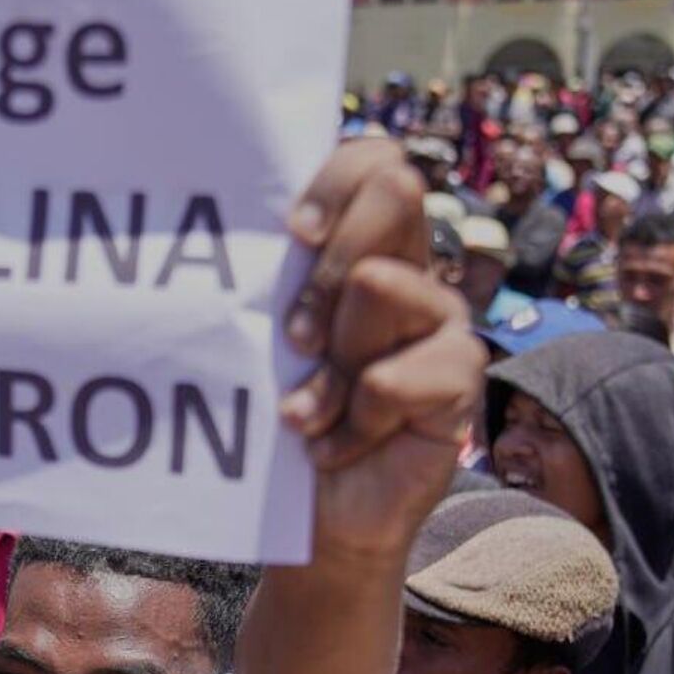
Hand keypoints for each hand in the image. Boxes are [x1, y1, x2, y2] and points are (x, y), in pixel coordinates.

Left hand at [280, 139, 483, 554]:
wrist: (310, 514)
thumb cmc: (277, 415)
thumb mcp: (263, 336)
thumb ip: (266, 275)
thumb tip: (212, 206)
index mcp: (363, 243)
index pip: (372, 159)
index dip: (334, 183)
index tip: (290, 234)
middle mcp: (410, 265)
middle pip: (395, 187)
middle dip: (326, 262)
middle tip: (294, 337)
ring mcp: (441, 317)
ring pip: (377, 282)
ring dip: (326, 364)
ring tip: (307, 411)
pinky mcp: (461, 374)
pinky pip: (389, 376)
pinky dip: (347, 422)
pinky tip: (336, 444)